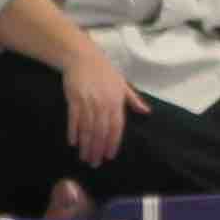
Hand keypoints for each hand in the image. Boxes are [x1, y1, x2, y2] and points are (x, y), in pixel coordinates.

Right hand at [55, 35, 131, 170]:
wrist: (82, 56)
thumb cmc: (104, 70)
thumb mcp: (122, 84)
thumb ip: (134, 100)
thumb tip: (147, 112)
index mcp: (116, 102)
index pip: (116, 128)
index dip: (113, 143)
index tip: (109, 156)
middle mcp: (103, 104)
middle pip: (101, 132)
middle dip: (97, 149)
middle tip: (94, 163)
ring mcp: (88, 102)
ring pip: (87, 129)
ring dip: (85, 145)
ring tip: (84, 157)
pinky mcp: (74, 99)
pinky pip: (74, 120)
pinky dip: (73, 132)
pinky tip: (72, 142)